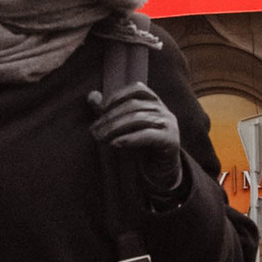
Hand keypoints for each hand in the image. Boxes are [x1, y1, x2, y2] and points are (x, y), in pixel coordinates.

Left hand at [88, 83, 185, 198]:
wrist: (162, 172)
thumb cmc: (142, 147)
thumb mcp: (125, 128)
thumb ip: (110, 112)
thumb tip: (91, 95)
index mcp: (155, 103)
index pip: (137, 89)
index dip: (118, 96)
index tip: (101, 109)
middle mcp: (163, 110)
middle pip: (133, 105)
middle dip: (110, 116)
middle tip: (93, 130)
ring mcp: (169, 124)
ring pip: (138, 118)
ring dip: (115, 128)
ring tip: (100, 138)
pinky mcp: (170, 140)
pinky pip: (147, 135)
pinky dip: (129, 138)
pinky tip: (115, 144)